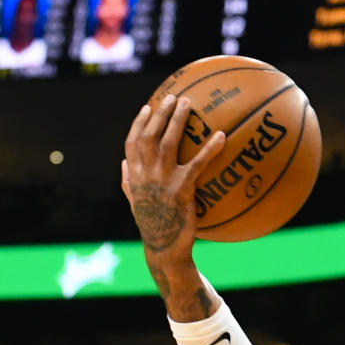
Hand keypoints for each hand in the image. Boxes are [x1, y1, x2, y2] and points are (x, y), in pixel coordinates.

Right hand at [122, 94, 225, 266]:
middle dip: (161, 113)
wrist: (164, 248)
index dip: (139, 123)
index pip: (132, 142)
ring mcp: (163, 180)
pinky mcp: (181, 189)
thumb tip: (123, 163)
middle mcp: (145, 173)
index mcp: (134, 175)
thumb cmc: (152, 227)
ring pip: (169, 142)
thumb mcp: (134, 202)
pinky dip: (210, 149)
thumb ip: (127, 181)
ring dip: (178, 120)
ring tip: (189, 104)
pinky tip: (221, 136)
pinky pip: (198, 164)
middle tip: (173, 96)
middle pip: (150, 135)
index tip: (147, 107)